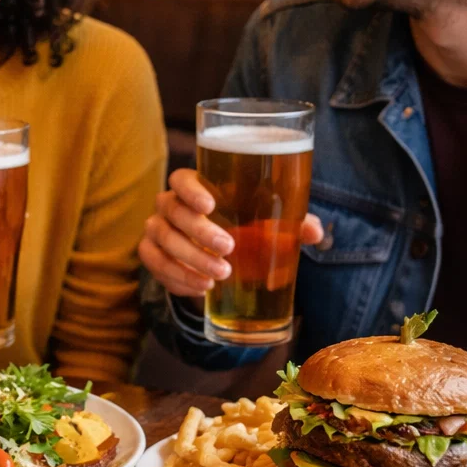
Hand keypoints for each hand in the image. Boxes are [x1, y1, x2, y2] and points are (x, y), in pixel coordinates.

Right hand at [139, 169, 323, 297]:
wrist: (215, 254)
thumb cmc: (242, 227)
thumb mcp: (266, 222)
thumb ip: (290, 223)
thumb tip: (315, 233)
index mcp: (194, 188)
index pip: (181, 179)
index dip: (191, 190)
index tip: (211, 204)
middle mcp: (169, 205)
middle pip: (172, 211)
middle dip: (199, 232)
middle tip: (229, 249)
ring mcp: (156, 230)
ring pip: (163, 240)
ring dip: (191, 259)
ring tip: (220, 276)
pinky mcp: (151, 255)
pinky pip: (155, 265)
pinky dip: (177, 278)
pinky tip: (201, 287)